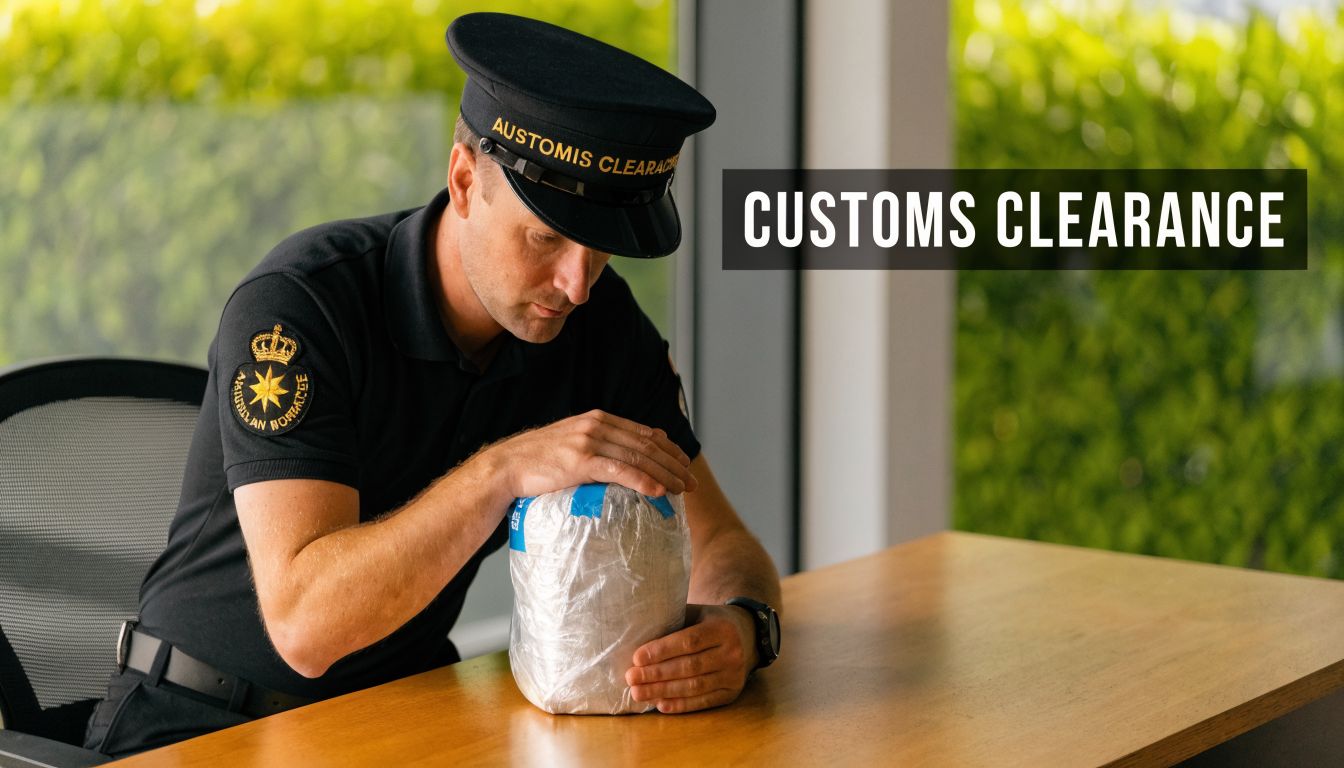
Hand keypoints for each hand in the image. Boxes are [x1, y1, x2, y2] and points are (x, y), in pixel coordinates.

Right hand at [486, 409, 697, 498]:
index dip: (669, 449)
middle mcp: (597, 425)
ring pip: (638, 457)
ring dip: (665, 475)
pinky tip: (658, 492)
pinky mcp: (580, 460)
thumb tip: (627, 459)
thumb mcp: (573, 444)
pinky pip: (620, 471)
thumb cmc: (538, 461)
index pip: (644, 432)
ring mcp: (589, 441)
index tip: (684, 464)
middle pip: (647, 444)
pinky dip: (643, 481)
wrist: (506, 466)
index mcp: (598, 419)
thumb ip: (599, 445)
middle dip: (674, 464)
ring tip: (682, 490)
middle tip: (691, 482)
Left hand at [625, 604, 756, 713]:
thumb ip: (673, 621)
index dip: (662, 651)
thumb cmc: (710, 622)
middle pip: (690, 667)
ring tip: (638, 693)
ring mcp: (734, 676)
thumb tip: (637, 634)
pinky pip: (703, 702)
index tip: (637, 658)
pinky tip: (660, 704)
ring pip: (695, 687)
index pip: (690, 641)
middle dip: (657, 674)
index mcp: (722, 628)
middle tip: (631, 678)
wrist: (746, 636)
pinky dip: (680, 705)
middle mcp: (732, 653)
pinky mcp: (731, 693)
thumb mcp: (697, 613)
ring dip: (663, 691)